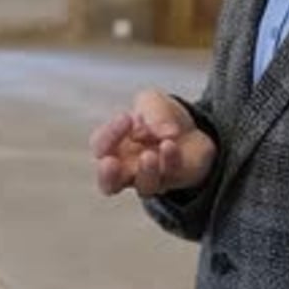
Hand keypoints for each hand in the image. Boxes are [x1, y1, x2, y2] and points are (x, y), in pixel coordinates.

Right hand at [90, 89, 216, 197]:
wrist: (188, 126)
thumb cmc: (158, 116)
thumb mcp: (151, 101)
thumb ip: (151, 111)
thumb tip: (155, 133)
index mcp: (113, 146)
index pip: (100, 146)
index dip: (109, 135)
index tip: (126, 118)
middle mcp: (127, 168)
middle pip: (108, 183)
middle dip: (107, 175)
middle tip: (110, 163)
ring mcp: (150, 178)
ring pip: (144, 186)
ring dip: (146, 171)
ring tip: (149, 155)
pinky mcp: (174, 180)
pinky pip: (170, 176)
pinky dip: (169, 161)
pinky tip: (170, 145)